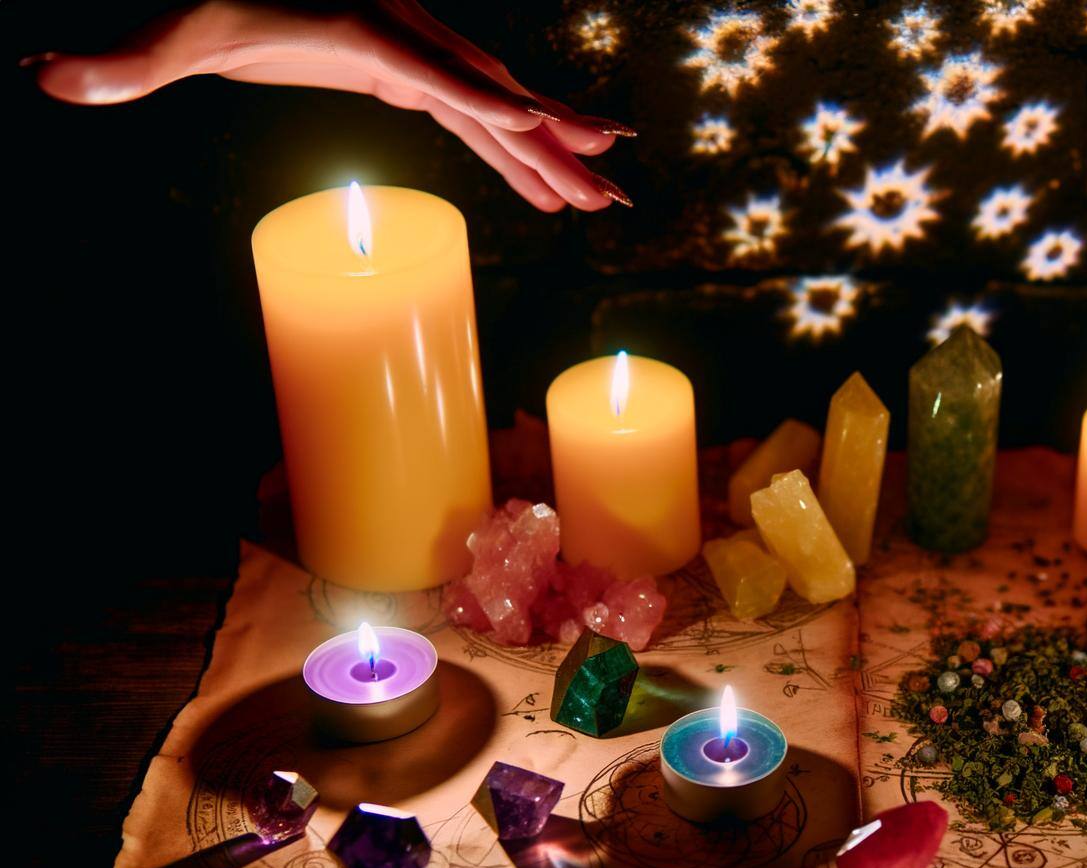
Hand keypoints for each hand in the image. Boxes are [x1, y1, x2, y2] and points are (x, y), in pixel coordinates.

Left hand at [24, 0, 630, 211]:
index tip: (535, 125)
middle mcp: (406, 37)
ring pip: (499, 110)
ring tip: (605, 202)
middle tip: (610, 180)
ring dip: (552, 157)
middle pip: (494, 91)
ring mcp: (417, 55)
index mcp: (364, 26)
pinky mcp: (409, 73)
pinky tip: (547, 189)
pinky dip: (519, 155)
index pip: (432, 69)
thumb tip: (46, 74)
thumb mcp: (174, 29)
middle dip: (554, 138)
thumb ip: (123, 58)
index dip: (484, 99)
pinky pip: (477, 121)